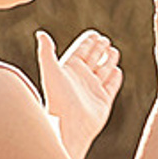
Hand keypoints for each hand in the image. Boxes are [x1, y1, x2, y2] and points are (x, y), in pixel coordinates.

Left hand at [36, 28, 120, 158]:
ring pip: (103, 71)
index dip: (87, 42)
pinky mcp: (103, 101)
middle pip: (92, 59)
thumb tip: (41, 34)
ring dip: (108, 60)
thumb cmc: (57, 98)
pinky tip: (117, 70)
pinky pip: (111, 86)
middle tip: (105, 40)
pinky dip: (115, 78)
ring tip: (113, 50)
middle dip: (99, 49)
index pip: (80, 51)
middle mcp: (81, 79)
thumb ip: (47, 51)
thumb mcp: (50, 70)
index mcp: (68, 69)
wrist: (69, 124)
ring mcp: (93, 90)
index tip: (95, 34)